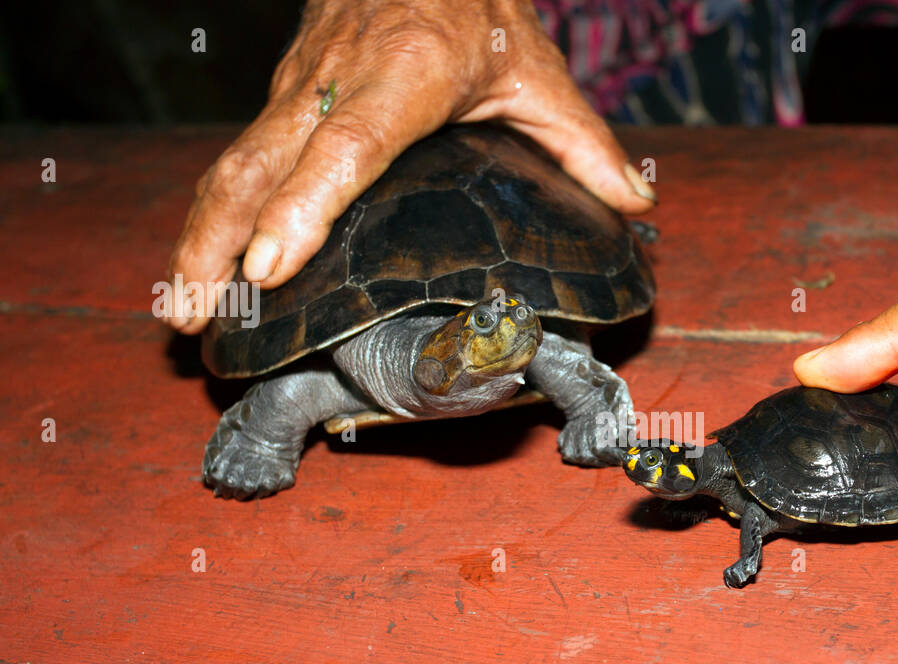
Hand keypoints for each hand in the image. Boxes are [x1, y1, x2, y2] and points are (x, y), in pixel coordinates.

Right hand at [165, 0, 654, 331]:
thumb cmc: (478, 7)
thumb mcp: (540, 72)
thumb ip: (584, 145)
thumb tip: (635, 205)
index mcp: (407, 74)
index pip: (347, 146)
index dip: (305, 206)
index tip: (270, 264)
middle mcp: (338, 78)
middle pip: (263, 163)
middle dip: (221, 242)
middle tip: (194, 314)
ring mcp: (300, 84)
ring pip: (235, 162)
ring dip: (200, 236)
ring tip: (178, 307)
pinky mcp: (282, 92)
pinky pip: (238, 157)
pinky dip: (212, 211)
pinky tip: (201, 263)